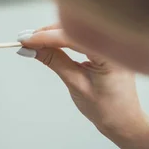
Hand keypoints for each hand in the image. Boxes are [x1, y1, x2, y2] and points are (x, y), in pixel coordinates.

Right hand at [16, 24, 148, 136]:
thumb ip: (54, 61)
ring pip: (76, 30)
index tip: (25, 40)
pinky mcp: (105, 47)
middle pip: (74, 29)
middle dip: (48, 33)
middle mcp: (114, 45)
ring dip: (53, 34)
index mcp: (110, 55)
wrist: (123, 120)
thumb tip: (31, 49)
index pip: (73, 37)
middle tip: (25, 40)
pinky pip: (81, 36)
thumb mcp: (75, 84)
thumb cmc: (105, 107)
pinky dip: (63, 38)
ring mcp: (111, 45)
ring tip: (32, 42)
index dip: (46, 37)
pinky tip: (48, 42)